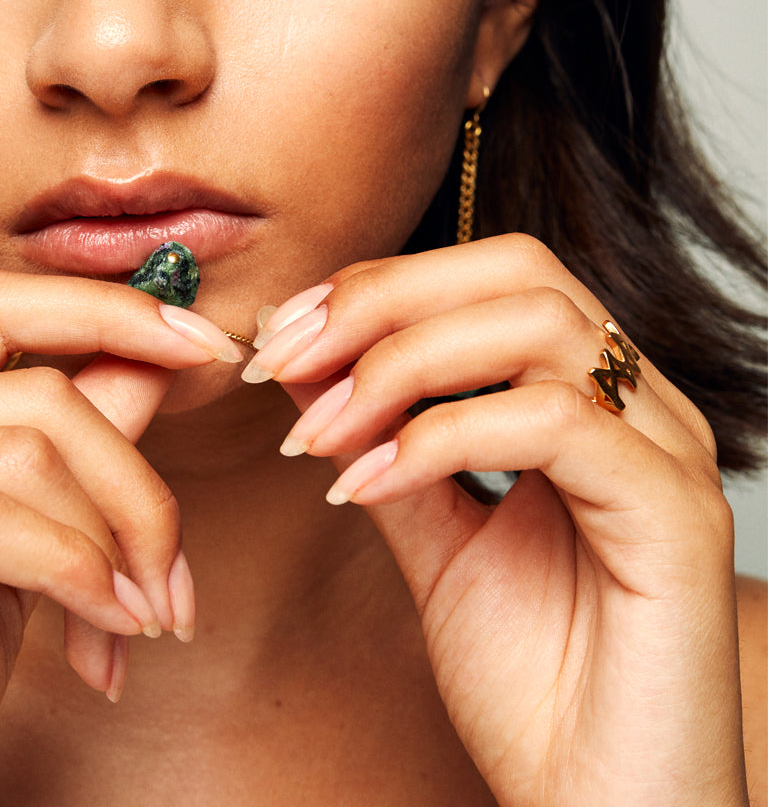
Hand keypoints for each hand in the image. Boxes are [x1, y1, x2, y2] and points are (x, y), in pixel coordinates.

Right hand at [0, 271, 239, 805]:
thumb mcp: (26, 546)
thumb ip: (74, 447)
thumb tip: (152, 356)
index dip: (112, 311)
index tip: (207, 344)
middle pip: (36, 387)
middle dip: (135, 482)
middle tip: (174, 576)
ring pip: (22, 448)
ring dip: (111, 543)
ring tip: (139, 620)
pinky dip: (67, 569)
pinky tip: (101, 634)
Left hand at [250, 235, 747, 806]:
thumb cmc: (530, 682)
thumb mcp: (433, 539)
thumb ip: (381, 442)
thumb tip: (307, 360)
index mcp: (589, 399)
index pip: (488, 277)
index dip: (376, 287)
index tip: (281, 333)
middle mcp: (641, 406)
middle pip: (517, 272)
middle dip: (382, 300)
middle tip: (283, 357)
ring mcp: (667, 452)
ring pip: (537, 327)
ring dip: (399, 364)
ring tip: (315, 432)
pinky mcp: (675, 514)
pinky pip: (552, 422)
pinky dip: (439, 436)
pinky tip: (365, 484)